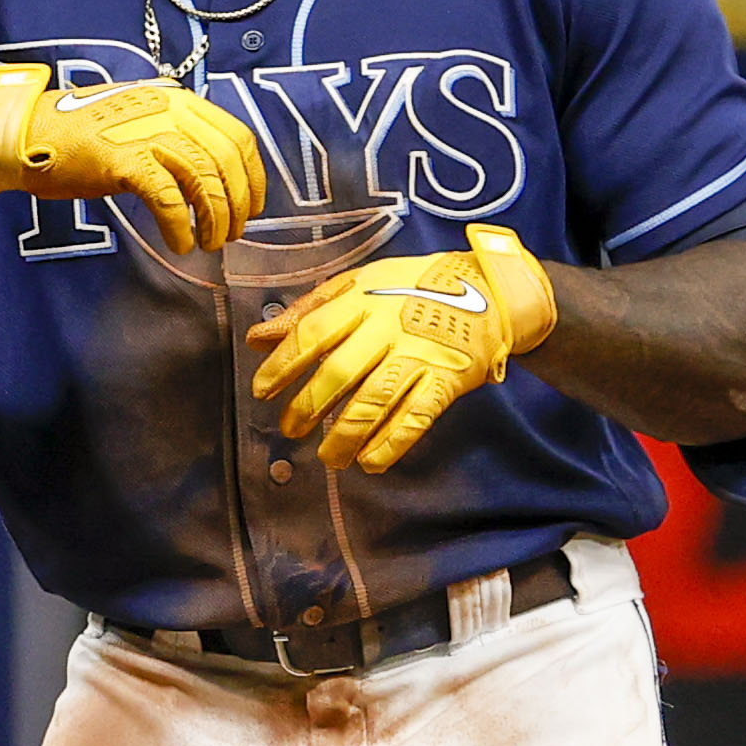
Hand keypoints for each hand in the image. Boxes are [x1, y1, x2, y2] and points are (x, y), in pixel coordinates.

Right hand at [0, 63, 262, 253]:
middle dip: (236, 203)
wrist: (25, 134)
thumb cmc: (77, 135)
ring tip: (207, 242)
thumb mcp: (136, 120)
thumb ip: (173, 133)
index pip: (238, 136)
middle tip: (229, 233)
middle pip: (227, 159)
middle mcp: (168, 110)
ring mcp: (144, 132)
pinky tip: (180, 243)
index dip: (253, 177)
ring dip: (213, 218)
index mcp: (177, 99)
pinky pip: (167, 197)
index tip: (251, 206)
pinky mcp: (121, 159)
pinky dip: (179, 225)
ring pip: (203, 178)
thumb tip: (208, 169)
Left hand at [246, 224, 557, 472]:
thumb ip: (308, 311)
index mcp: (362, 300)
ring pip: (376, 401)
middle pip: (341, 372)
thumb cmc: (411, 286)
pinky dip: (392, 443)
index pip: (313, 333)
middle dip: (309, 406)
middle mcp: (388, 328)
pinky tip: (370, 462)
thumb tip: (257, 337)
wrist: (488, 290)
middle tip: (290, 429)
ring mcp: (420, 354)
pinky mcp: (448, 379)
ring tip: (327, 457)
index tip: (261, 391)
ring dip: (346, 435)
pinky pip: (417, 416)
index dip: (283, 364)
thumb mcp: (358, 283)